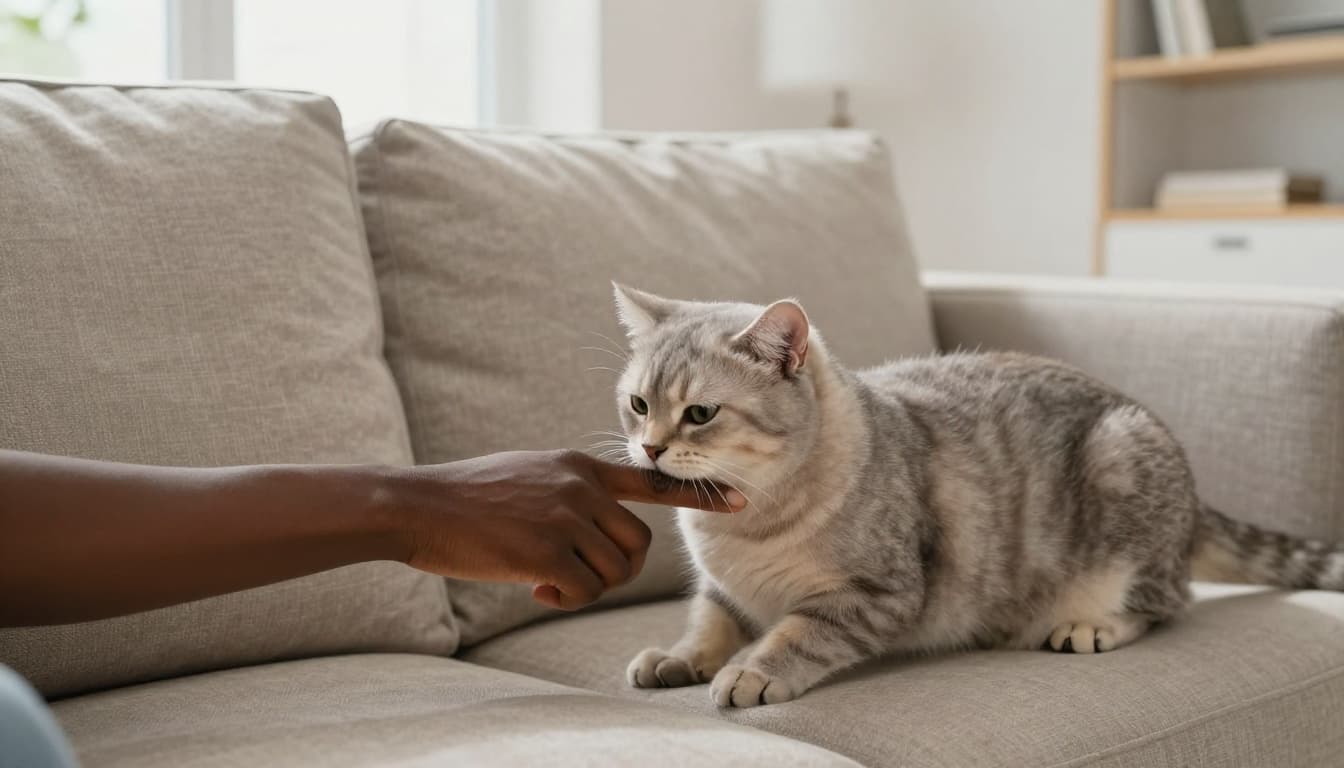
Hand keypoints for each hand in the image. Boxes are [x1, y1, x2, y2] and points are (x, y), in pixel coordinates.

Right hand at [393, 450, 743, 609]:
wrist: (418, 506)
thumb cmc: (466, 497)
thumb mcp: (529, 474)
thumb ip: (569, 489)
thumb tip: (595, 521)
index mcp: (579, 465)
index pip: (653, 479)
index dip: (698, 493)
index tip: (740, 501)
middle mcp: (581, 487)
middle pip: (638, 544)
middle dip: (615, 571)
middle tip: (573, 576)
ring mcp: (565, 517)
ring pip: (614, 572)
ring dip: (586, 588)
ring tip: (546, 582)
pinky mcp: (547, 550)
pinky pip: (585, 590)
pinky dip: (565, 600)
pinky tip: (534, 590)